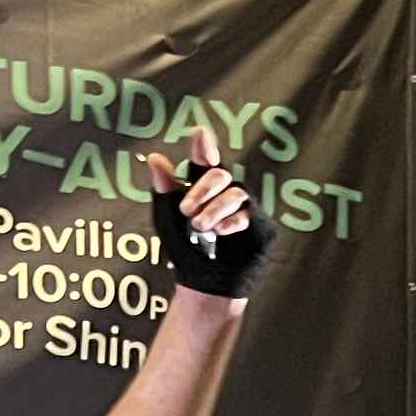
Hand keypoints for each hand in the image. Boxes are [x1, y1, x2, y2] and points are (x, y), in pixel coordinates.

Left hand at [144, 122, 268, 300]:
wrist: (203, 282)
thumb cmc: (185, 249)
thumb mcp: (168, 218)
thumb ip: (164, 190)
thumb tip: (155, 158)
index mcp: (204, 187)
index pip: (206, 159)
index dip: (205, 146)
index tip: (199, 133)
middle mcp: (226, 193)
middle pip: (220, 174)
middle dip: (201, 191)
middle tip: (187, 212)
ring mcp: (245, 209)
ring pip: (235, 193)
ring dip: (213, 210)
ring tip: (201, 228)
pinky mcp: (260, 226)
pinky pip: (247, 214)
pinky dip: (229, 222)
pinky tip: (219, 233)